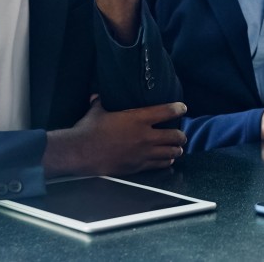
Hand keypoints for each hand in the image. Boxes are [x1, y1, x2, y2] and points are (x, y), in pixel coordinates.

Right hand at [44, 100, 186, 176]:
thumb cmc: (88, 129)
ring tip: (179, 148)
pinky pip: (159, 165)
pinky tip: (168, 160)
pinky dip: (166, 162)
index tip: (183, 108)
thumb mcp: (97, 110)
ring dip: (176, 150)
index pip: (166, 112)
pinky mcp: (137, 167)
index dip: (178, 109)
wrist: (80, 153)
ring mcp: (143, 153)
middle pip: (174, 136)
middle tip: (182, 135)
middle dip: (181, 135)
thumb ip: (102, 102)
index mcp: (138, 118)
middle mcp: (145, 136)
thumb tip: (98, 95)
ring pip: (170, 152)